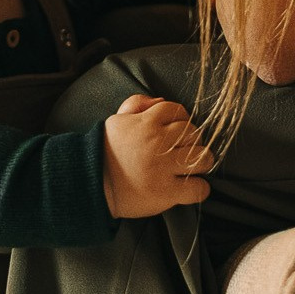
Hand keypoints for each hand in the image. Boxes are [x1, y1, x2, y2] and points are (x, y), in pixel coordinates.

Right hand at [101, 93, 210, 219]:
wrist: (91, 184)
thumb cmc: (106, 152)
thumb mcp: (117, 121)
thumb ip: (137, 104)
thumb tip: (160, 101)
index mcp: (146, 123)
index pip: (178, 111)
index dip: (179, 120)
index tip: (173, 133)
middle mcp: (157, 143)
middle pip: (194, 132)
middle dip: (191, 140)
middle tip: (181, 150)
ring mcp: (163, 168)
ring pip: (203, 157)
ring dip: (200, 162)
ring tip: (189, 168)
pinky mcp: (166, 192)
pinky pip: (199, 188)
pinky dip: (199, 188)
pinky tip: (188, 187)